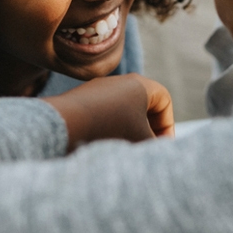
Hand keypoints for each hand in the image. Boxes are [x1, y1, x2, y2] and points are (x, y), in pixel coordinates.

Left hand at [43, 74, 174, 150]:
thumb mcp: (140, 140)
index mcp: (139, 84)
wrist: (65, 123)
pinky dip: (109, 128)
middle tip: (145, 150)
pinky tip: (103, 146)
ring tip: (123, 151)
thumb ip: (155, 146)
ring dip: (128, 130)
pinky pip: (104, 113)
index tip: (160, 146)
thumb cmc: (108, 129)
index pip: (165, 101)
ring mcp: (99, 89)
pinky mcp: (83, 99)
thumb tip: (158, 152)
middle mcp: (120, 81)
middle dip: (149, 129)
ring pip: (124, 110)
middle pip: (145, 105)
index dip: (168, 125)